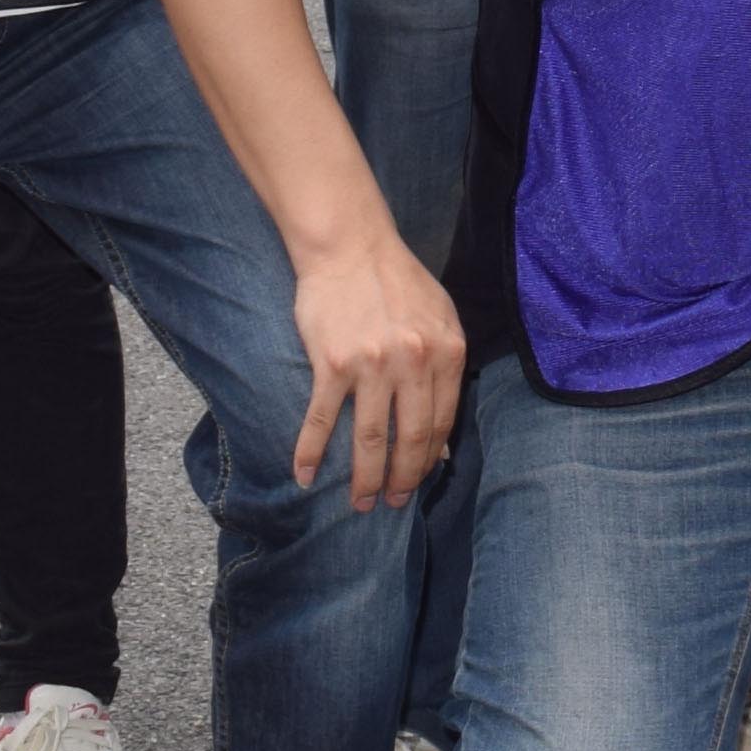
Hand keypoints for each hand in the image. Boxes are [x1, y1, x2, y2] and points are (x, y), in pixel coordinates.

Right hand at [284, 226, 465, 510]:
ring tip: (359, 503)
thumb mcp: (440, 320)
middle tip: (391, 504)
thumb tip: (441, 440)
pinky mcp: (332, 364)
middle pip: (409, 439)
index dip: (429, 459)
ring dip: (363, 479)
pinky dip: (310, 453)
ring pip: (368, 439)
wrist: (351, 247)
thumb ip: (445, 372)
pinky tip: (304, 476)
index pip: (441, 423)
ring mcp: (372, 365)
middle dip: (401, 480)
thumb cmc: (398, 282)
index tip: (419, 481)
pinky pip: (321, 420)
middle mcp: (413, 362)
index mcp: (446, 352)